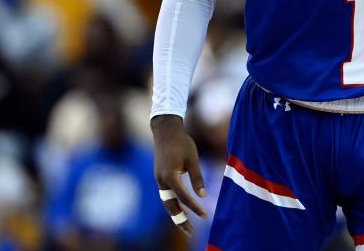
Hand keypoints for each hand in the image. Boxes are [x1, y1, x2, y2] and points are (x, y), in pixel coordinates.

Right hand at [151, 114, 207, 236]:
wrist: (165, 130)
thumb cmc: (182, 142)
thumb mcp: (193, 158)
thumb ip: (197, 177)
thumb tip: (202, 196)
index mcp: (170, 176)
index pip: (183, 197)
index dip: (194, 207)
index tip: (205, 216)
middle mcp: (161, 180)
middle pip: (170, 206)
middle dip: (180, 220)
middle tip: (190, 232)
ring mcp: (158, 180)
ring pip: (166, 202)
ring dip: (175, 214)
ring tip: (185, 226)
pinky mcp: (159, 177)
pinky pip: (166, 195)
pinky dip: (173, 204)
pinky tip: (181, 210)